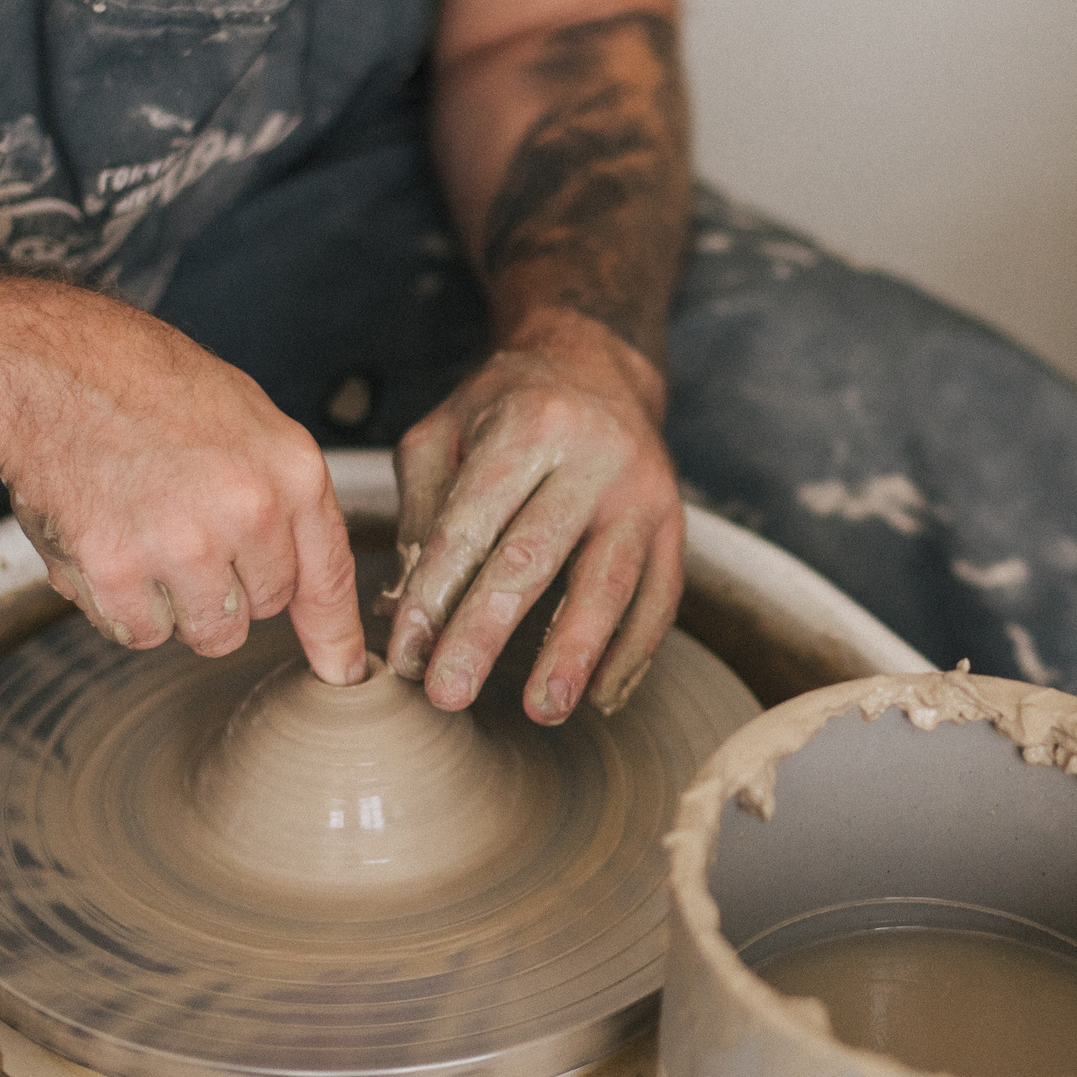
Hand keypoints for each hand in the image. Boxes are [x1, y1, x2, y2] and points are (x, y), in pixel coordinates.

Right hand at [0, 282, 367, 683]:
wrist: (46, 369)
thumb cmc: (144, 384)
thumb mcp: (248, 419)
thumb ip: (285, 498)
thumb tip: (306, 585)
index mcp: (291, 470)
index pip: (328, 575)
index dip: (334, 633)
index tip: (342, 670)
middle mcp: (249, 511)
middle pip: (263, 609)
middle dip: (229, 584)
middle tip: (184, 526)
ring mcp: (183, 545)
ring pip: (206, 631)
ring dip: (177, 603)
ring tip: (145, 533)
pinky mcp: (117, 570)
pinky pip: (140, 632)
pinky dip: (121, 606)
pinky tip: (107, 543)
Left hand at [382, 308, 680, 723]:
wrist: (599, 367)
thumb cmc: (507, 408)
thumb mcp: (445, 432)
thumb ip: (420, 513)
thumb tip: (400, 612)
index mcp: (526, 425)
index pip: (471, 523)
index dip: (435, 594)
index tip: (405, 654)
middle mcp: (592, 455)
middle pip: (534, 557)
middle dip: (486, 633)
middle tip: (448, 694)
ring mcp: (642, 492)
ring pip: (608, 584)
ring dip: (573, 654)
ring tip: (542, 709)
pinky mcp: (676, 523)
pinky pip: (660, 598)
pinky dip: (632, 653)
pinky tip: (601, 696)